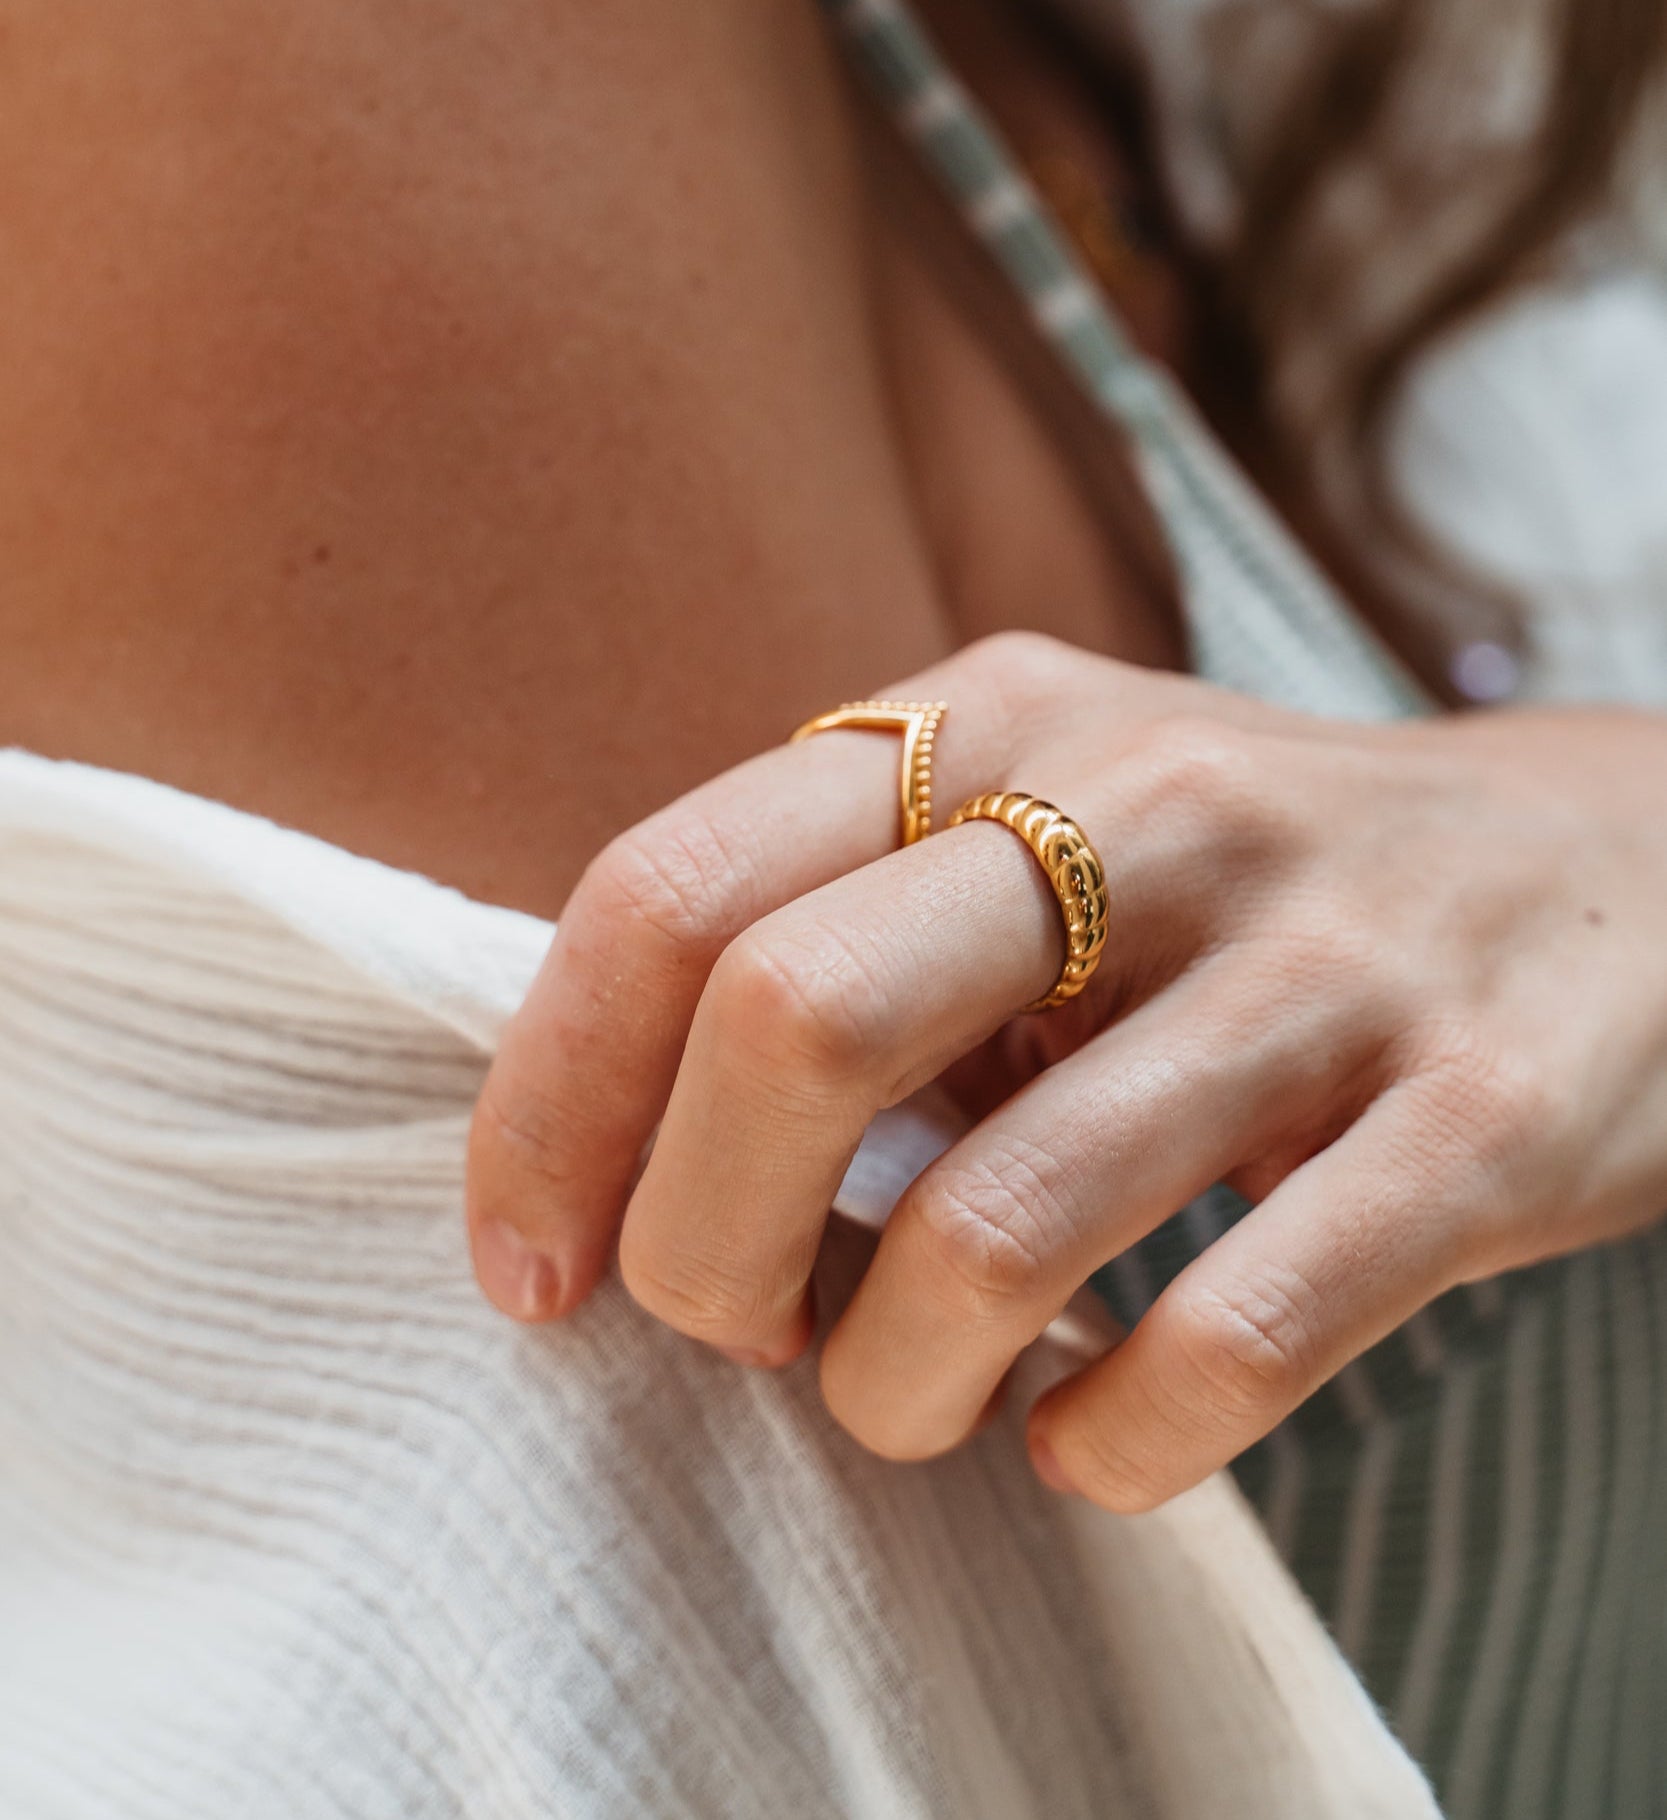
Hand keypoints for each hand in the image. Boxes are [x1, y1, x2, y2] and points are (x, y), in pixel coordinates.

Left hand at [466, 632, 1666, 1509]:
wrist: (1615, 872)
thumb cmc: (1244, 887)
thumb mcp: (1037, 821)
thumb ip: (833, 921)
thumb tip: (604, 1137)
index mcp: (990, 724)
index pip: (668, 893)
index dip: (554, 1103)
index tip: (534, 1264)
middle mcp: (1146, 805)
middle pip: (792, 1027)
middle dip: (699, 1247)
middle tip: (734, 1329)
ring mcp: (1324, 960)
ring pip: (997, 1229)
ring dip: (895, 1381)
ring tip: (914, 1395)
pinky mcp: (1481, 1118)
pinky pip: (1229, 1340)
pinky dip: (1108, 1445)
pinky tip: (1089, 1436)